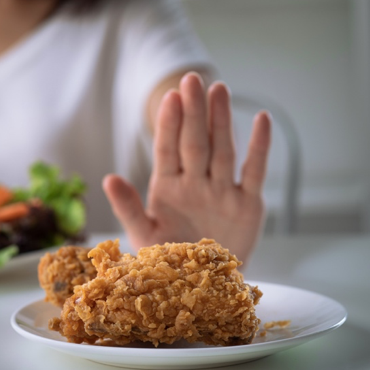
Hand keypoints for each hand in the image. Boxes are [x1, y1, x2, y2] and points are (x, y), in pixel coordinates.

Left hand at [103, 72, 270, 261]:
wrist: (203, 289)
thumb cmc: (168, 260)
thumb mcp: (144, 235)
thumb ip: (128, 208)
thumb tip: (107, 178)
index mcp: (168, 187)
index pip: (168, 149)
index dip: (168, 124)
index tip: (169, 98)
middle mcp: (196, 183)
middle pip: (195, 141)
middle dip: (193, 112)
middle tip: (192, 79)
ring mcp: (222, 191)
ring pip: (222, 149)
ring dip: (221, 121)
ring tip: (220, 89)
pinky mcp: (248, 204)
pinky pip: (254, 171)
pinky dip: (259, 147)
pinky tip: (262, 119)